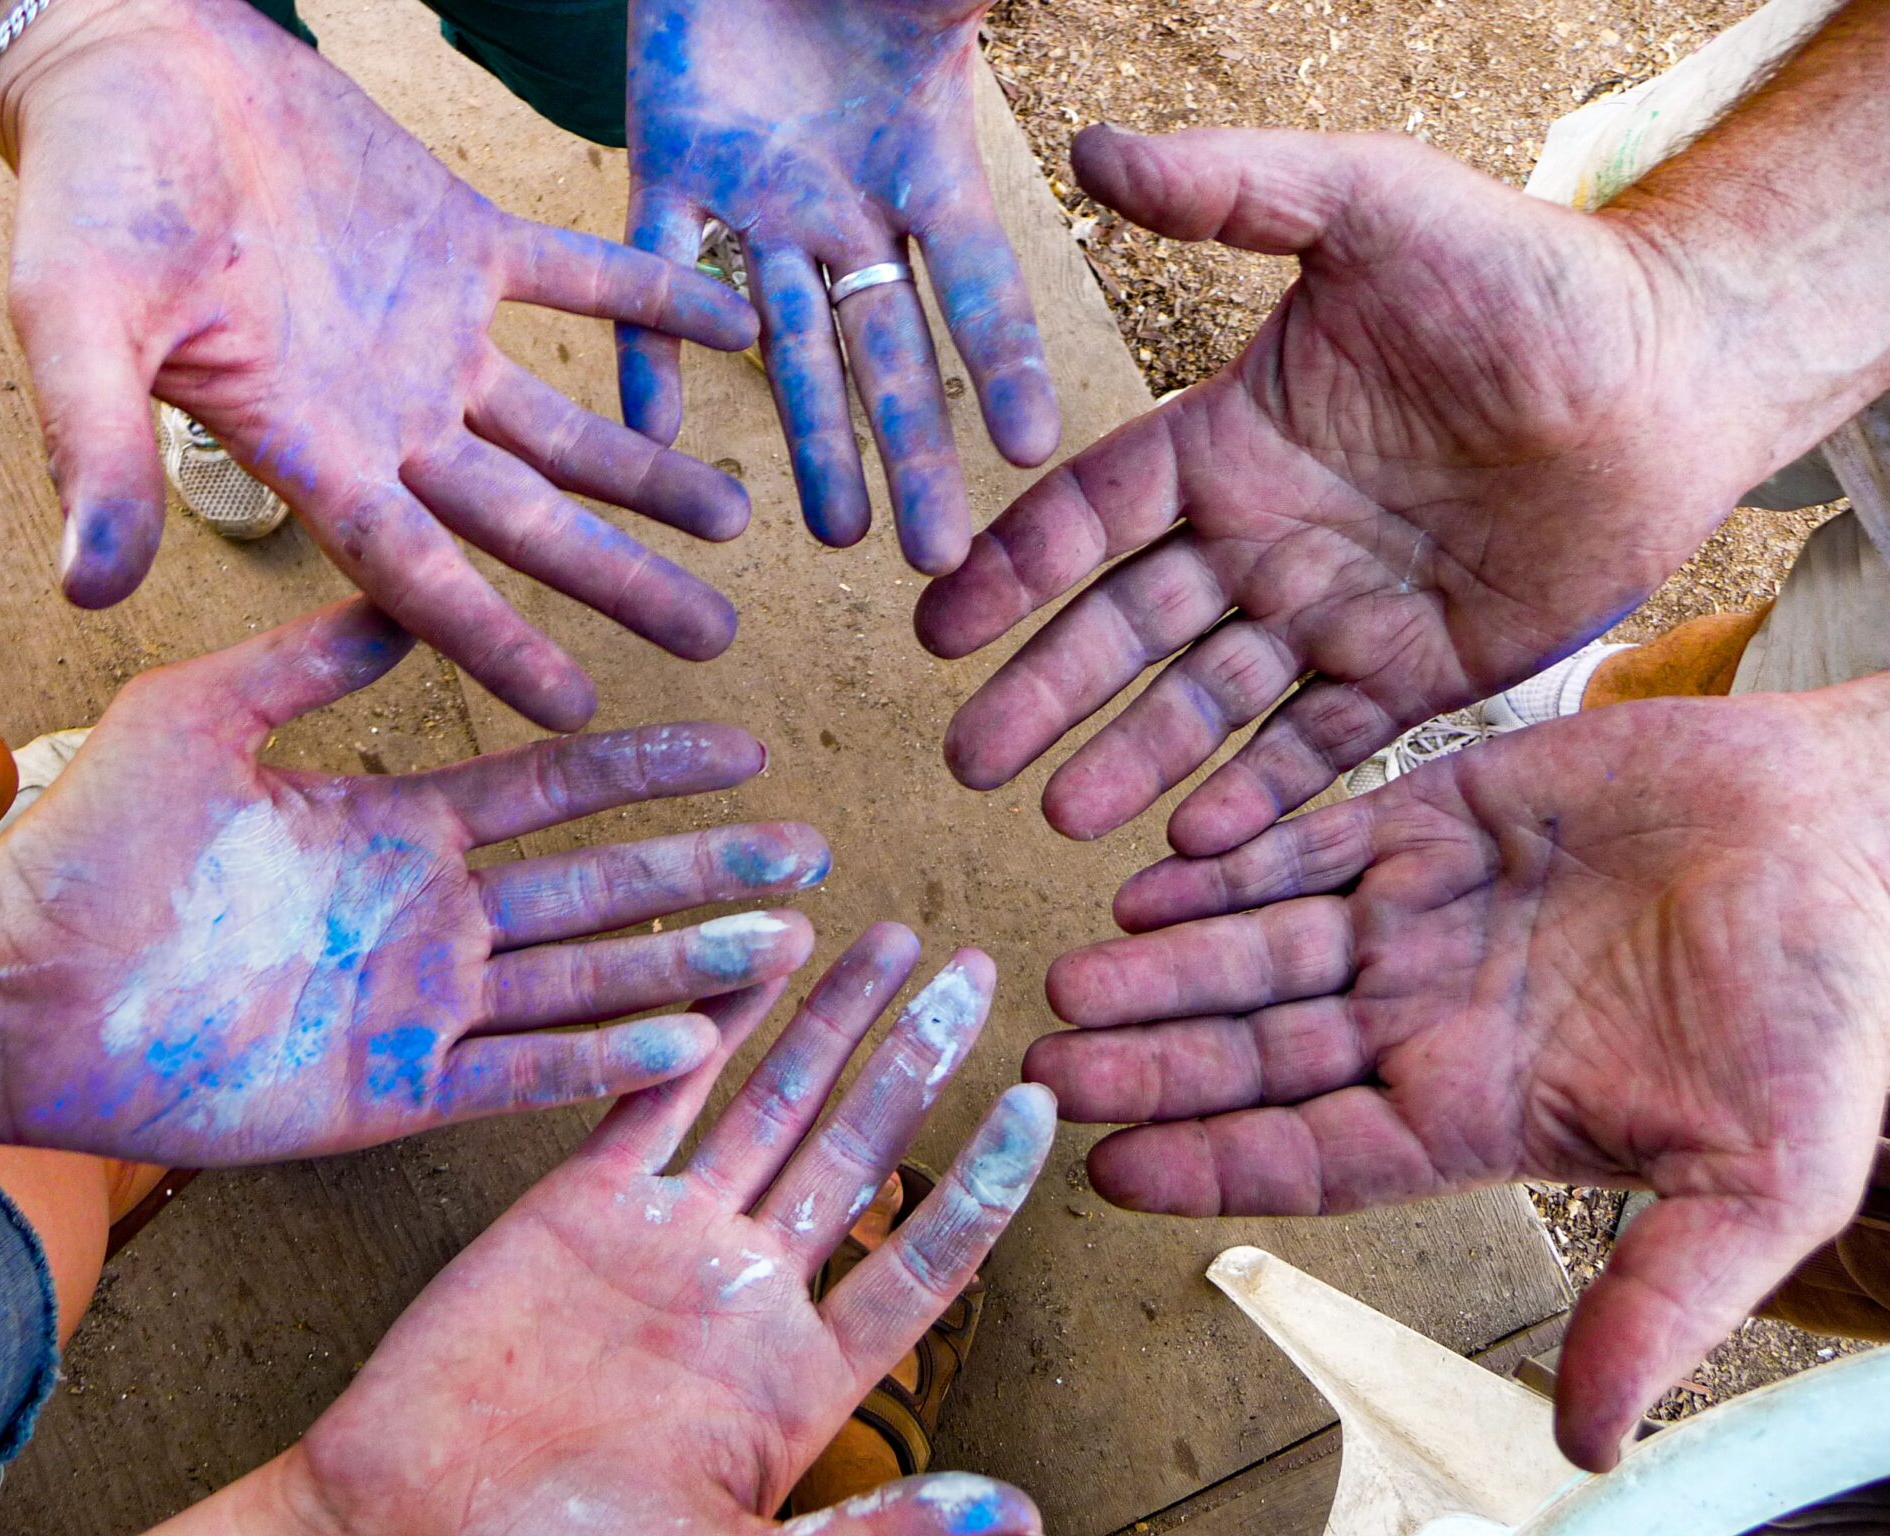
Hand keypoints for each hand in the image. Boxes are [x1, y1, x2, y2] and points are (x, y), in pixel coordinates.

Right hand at [0, 0, 758, 729]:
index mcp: (307, 454)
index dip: (493, 642)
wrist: (130, 64)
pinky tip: (731, 328)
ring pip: (563, 429)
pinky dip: (654, 298)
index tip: (577, 708)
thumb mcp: (75, 324)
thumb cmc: (88, 195)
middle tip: (714, 640)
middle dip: (617, 581)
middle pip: (521, 523)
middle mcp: (386, 418)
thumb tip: (87, 593)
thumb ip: (100, 449)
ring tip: (738, 517)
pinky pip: (579, 280)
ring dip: (650, 470)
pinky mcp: (464, 244)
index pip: (415, 576)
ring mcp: (434, 337)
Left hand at [0, 598, 821, 1165]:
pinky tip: (691, 1042)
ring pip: (587, 981)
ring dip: (688, 964)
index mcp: (400, 825)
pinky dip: (605, 1064)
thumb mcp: (201, 716)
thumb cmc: (90, 847)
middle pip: (605, 887)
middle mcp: (433, 913)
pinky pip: (522, 1074)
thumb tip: (403, 598)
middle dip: (709, 868)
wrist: (16, 985)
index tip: (738, 746)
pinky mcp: (396, 1090)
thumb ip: (308, 661)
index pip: (558, 791)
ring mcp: (422, 1004)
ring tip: (786, 945)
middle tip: (808, 851)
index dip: (650, 769)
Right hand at [171, 926, 1052, 1535]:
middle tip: (973, 971)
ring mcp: (669, 1236)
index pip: (926, 1257)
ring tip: (886, 939)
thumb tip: (1015, 1520)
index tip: (1040, 1103)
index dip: (984, 1180)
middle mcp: (746, 1288)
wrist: (406, 1530)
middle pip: (859, 1147)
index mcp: (800, 1375)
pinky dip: (699, 1026)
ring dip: (828, 1020)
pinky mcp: (581, 1201)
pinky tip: (744, 959)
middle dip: (916, 1057)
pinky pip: (654, 1093)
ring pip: (770, 1100)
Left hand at [622, 0, 1060, 573]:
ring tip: (836, 536)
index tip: (1034, 454)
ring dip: (811, 437)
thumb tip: (1088, 73)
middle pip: (890, 349)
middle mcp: (849, 206)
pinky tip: (653, 440)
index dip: (1006, 364)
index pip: (978, 282)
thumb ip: (986, 19)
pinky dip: (650, 357)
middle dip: (914, 451)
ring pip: (789, 343)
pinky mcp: (667, 173)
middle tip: (936, 558)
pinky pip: (653, 280)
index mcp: (928, 162)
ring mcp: (758, 202)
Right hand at [922, 124, 1765, 851]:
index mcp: (1232, 442)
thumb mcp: (1373, 206)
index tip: (936, 628)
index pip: (1092, 514)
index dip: (1012, 570)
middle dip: (1043, 693)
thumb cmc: (1528, 278)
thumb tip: (1087, 145)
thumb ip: (1234, 189)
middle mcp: (1263, 538)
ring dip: (1133, 757)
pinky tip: (1197, 844)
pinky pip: (1319, 746)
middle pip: (1126, 628)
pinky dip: (1259, 795)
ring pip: (1206, 701)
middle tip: (969, 762)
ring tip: (1066, 817)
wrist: (1679, 369)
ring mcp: (1333, 615)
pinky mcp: (1413, 677)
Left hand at [1023, 684, 1889, 1469]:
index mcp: (1477, 1110)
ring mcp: (1422, 913)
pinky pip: (1311, 838)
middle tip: (1047, 1066)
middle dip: (1156, 1061)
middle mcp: (1426, 1017)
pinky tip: (1154, 879)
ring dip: (1168, 965)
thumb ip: (1661, 1300)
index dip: (1213, 1162)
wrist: (1862, 838)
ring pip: (1262, 946)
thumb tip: (1582, 1451)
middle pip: (1259, 1051)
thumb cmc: (1830, 1011)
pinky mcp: (1435, 810)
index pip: (1313, 1154)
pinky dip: (1234, 859)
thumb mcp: (1759, 1179)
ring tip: (1076, 975)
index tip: (1109, 1170)